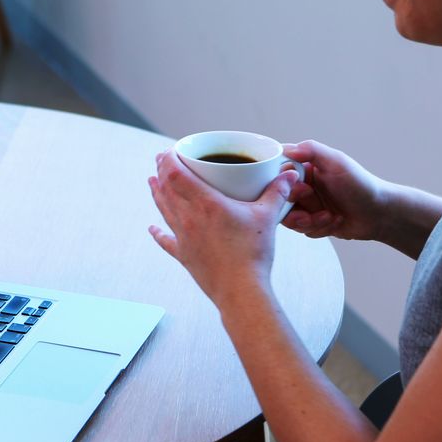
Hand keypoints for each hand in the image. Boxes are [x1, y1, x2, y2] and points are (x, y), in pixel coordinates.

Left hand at [148, 150, 296, 308]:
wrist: (241, 291)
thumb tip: (290, 175)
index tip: (169, 149)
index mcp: (206, 203)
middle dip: (161, 170)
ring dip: (157, 193)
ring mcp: (183, 237)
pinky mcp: (184, 255)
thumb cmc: (253, 253)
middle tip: (161, 160)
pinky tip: (152, 228)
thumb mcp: (268, 217)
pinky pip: (166, 241)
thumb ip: (277, 192)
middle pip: (166, 188)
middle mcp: (189, 218)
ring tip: (151, 181)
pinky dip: (158, 233)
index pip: (175, 173)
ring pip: (163, 209)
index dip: (168, 159)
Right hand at [281, 140, 387, 240]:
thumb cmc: (361, 185)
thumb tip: (286, 149)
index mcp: (304, 168)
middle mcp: (302, 186)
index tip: (303, 188)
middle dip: (297, 206)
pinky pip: (302, 230)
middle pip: (279, 199)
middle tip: (313, 202)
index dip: (283, 184)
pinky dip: (319, 228)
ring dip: (309, 220)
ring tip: (328, 215)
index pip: (278, 174)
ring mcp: (306, 206)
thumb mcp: (337, 162)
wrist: (379, 213)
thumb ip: (311, 150)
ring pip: (289, 218)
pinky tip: (335, 221)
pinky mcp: (312, 223)